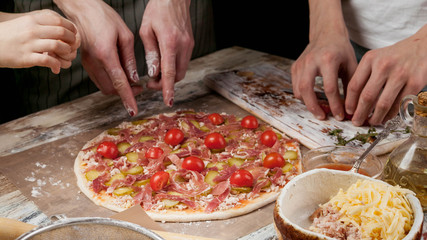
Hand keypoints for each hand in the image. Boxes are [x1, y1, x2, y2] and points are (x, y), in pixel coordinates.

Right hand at [0, 10, 79, 73]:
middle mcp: (32, 30)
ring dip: (66, 53)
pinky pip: (48, 61)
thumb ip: (42, 24)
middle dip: (72, 41)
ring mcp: (29, 44)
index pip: (59, 21)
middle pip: (62, 33)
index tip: (73, 35)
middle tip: (72, 47)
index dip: (71, 29)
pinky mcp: (26, 58)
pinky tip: (56, 68)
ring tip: (65, 56)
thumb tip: (63, 28)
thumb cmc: (11, 35)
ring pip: (57, 46)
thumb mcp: (25, 23)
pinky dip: (56, 65)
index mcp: (33, 20)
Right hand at [54, 0, 141, 115]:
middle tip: (139, 88)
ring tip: (131, 81)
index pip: (119, 83)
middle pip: (110, 90)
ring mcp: (87, 63)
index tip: (134, 111)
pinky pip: (99, 79)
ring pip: (104, 87)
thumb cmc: (105, 17)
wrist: (82, 9)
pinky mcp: (85, 63)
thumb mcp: (125, 35)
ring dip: (118, 89)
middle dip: (125, 94)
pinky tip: (120, 74)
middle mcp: (94, 62)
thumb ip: (130, 59)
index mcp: (105, 54)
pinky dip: (110, 82)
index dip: (128, 99)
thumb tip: (134, 79)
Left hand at [139, 0, 193, 106]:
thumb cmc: (157, 11)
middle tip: (150, 83)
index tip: (168, 101)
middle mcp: (183, 46)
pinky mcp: (190, 44)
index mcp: (170, 42)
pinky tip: (164, 65)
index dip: (168, 89)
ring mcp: (189, 45)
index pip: (170, 72)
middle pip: (178, 75)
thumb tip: (153, 73)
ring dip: (170, 77)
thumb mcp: (146, 30)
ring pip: (182, 71)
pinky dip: (174, 69)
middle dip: (166, 84)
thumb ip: (150, 53)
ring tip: (155, 75)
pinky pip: (183, 62)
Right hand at [291, 0, 356, 120]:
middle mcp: (311, 61)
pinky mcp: (295, 67)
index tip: (339, 115)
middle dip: (314, 107)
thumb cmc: (341, 49)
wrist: (326, 33)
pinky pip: (296, 86)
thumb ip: (352, 86)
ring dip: (307, 103)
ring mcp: (301, 64)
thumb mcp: (351, 65)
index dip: (335, 105)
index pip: (330, 88)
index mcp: (328, 60)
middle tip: (322, 117)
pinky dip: (303, 96)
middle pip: (307, 90)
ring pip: (298, 90)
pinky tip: (313, 99)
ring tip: (318, 110)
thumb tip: (352, 108)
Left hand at [345, 26, 426, 125]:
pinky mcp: (415, 82)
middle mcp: (384, 65)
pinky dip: (391, 114)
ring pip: (383, 103)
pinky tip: (386, 118)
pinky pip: (399, 104)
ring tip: (372, 122)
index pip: (354, 85)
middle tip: (357, 122)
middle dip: (360, 113)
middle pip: (367, 97)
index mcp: (370, 59)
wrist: (423, 45)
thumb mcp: (376, 58)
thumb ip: (364, 76)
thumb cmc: (396, 56)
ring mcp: (400, 74)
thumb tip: (353, 102)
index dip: (349, 102)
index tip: (348, 111)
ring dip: (376, 117)